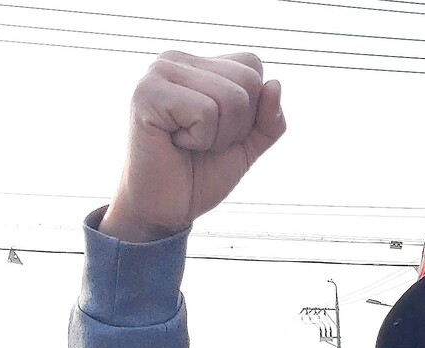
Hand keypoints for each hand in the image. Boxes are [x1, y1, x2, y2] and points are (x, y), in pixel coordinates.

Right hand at [101, 52, 285, 242]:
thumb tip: (275, 84)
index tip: (218, 133)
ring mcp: (160, 72)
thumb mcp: (246, 147)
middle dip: (237, 127)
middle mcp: (177, 59)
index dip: (251, 111)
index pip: (252, 65)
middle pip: (248, 80)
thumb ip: (268, 120)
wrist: (163, 210)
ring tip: (188, 144)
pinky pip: (206, 112)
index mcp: (198, 64)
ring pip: (232, 98)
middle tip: (202, 143)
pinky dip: (200, 140)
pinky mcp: (149, 93)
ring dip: (218, 137)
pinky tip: (175, 144)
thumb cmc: (198, 176)